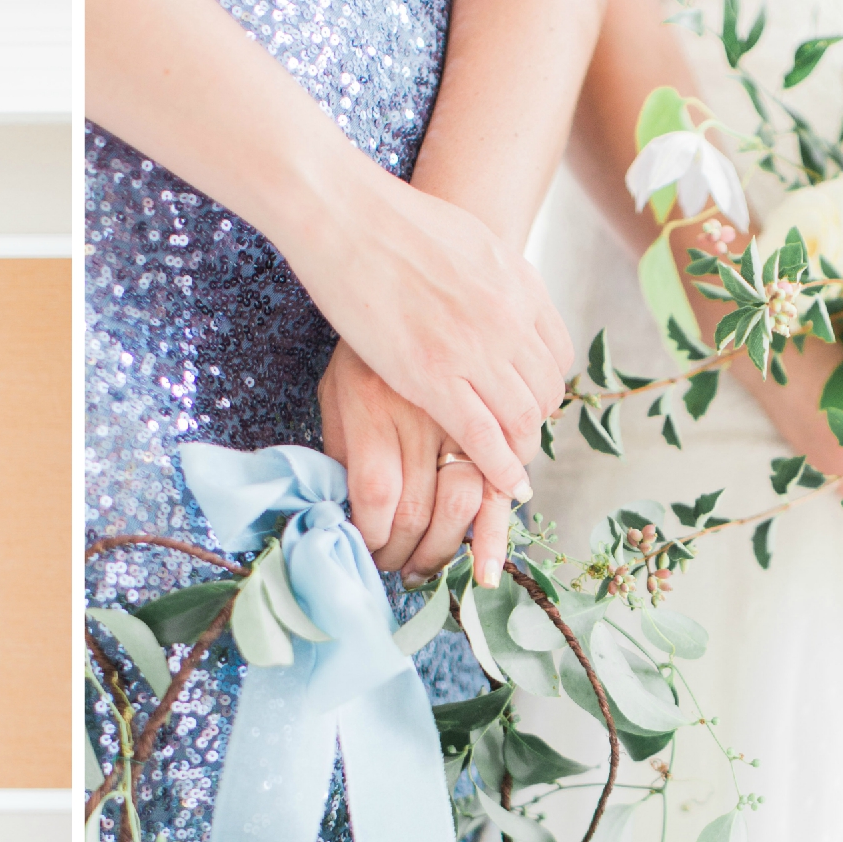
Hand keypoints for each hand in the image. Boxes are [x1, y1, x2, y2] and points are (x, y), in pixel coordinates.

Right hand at [280, 174, 572, 505]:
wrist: (347, 215)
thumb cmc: (393, 221)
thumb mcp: (470, 241)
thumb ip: (492, 276)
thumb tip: (497, 294)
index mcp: (520, 285)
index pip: (556, 356)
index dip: (542, 389)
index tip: (522, 405)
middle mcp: (509, 318)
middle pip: (544, 393)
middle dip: (532, 425)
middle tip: (511, 444)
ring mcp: (475, 349)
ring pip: (522, 419)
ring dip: (519, 451)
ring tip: (505, 469)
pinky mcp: (433, 376)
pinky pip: (483, 436)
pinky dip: (499, 468)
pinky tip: (504, 485)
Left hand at [319, 341, 514, 584]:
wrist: (424, 272)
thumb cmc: (371, 339)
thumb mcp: (337, 387)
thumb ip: (342, 443)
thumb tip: (342, 508)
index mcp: (372, 401)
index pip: (376, 493)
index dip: (372, 535)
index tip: (366, 550)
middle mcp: (422, 411)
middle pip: (418, 508)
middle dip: (403, 553)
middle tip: (394, 569)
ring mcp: (467, 410)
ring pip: (465, 502)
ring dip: (446, 548)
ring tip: (426, 569)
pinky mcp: (500, 410)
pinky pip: (505, 479)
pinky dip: (496, 529)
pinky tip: (486, 567)